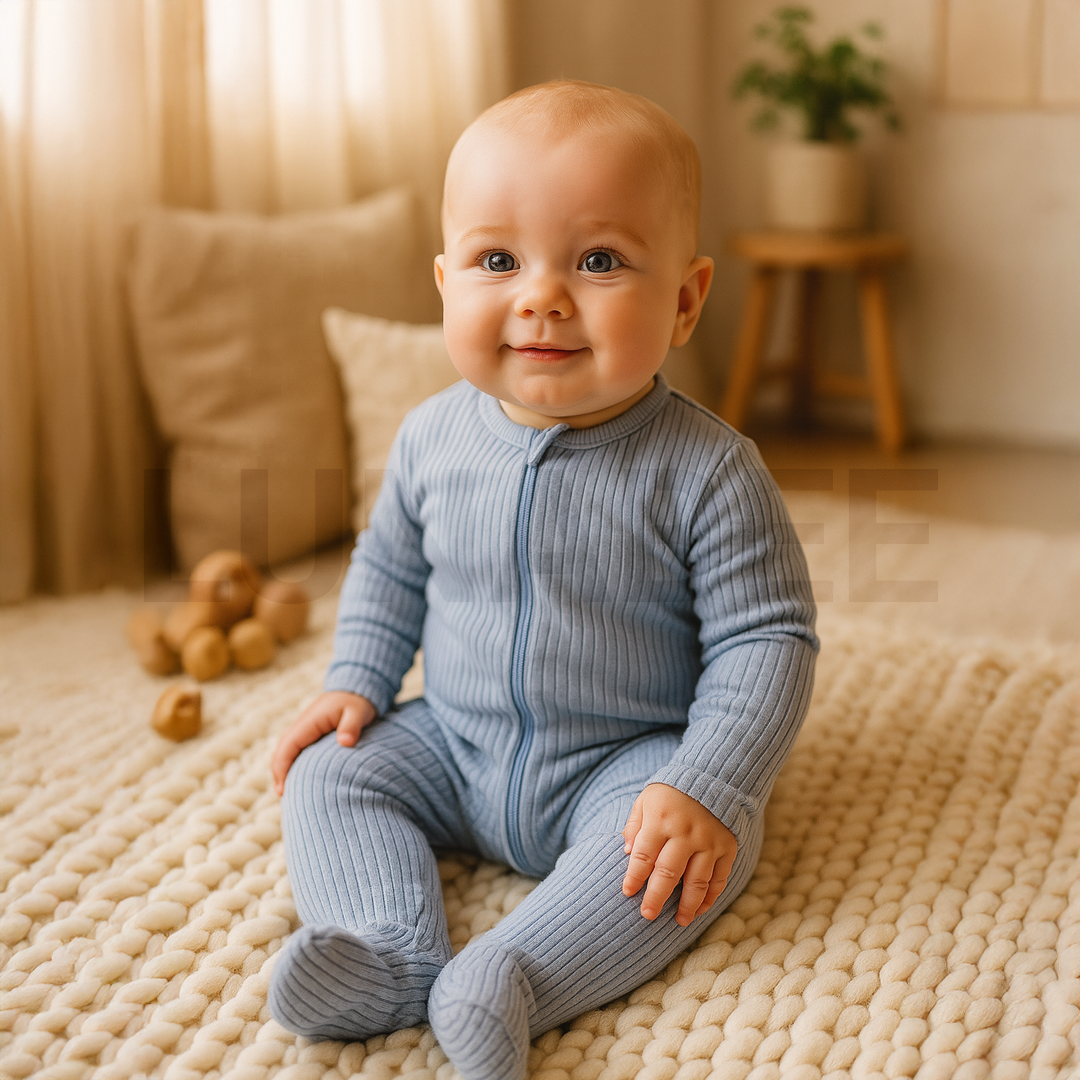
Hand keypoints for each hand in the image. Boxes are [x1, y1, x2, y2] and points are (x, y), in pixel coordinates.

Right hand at [271, 691, 375, 795]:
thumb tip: (345, 743)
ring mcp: (305, 729)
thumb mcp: (358, 711)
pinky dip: (293, 763)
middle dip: (279, 773)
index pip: (288, 746)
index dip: (282, 768)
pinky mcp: (311, 733)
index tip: (282, 789)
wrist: (357, 688)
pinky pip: (296, 750)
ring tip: (288, 793)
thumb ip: (351, 726)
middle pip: (282, 751)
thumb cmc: (357, 701)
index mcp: (309, 721)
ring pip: (287, 751)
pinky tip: (300, 779)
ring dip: (284, 769)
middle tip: (283, 797)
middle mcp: (302, 725)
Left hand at [622, 783, 737, 926]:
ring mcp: (708, 842)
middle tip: (647, 915)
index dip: (634, 877)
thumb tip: (628, 853)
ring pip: (697, 882)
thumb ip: (634, 826)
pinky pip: (719, 879)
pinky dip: (711, 897)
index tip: (627, 892)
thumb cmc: (670, 792)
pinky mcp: (727, 847)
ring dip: (688, 905)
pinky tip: (701, 909)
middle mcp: (685, 833)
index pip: (644, 856)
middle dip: (656, 897)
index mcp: (661, 820)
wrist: (711, 776)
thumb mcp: (646, 800)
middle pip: (668, 874)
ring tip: (679, 921)